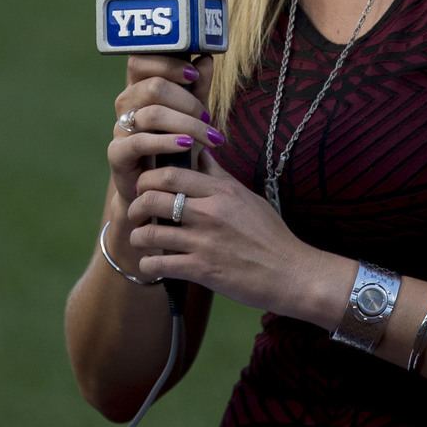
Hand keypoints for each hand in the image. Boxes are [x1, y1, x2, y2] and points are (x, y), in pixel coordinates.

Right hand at [108, 54, 223, 206]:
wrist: (162, 187)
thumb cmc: (178, 143)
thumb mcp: (193, 112)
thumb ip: (198, 86)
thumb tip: (205, 58)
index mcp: (140, 85)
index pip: (143, 59)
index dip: (169, 63)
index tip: (194, 74)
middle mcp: (126, 102)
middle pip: (153, 86)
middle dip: (187, 100)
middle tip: (207, 116)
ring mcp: (119, 127)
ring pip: (152, 113)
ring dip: (187, 124)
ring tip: (209, 136)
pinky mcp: (117, 153)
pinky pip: (141, 142)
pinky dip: (168, 142)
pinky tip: (187, 145)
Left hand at [127, 151, 325, 318]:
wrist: (290, 272)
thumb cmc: (271, 235)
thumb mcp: (248, 197)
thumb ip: (220, 177)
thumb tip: (201, 154)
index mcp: (222, 191)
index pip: (171, 173)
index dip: (149, 178)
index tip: (146, 187)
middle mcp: (210, 212)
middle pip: (153, 197)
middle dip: (136, 204)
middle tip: (136, 212)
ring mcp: (204, 241)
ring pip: (150, 232)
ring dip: (138, 237)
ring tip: (140, 239)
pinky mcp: (201, 270)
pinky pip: (159, 264)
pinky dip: (148, 265)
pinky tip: (151, 265)